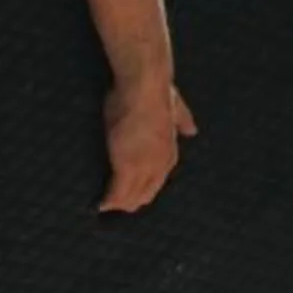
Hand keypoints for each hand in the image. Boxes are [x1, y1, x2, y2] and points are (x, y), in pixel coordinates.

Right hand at [97, 74, 196, 213]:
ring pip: (131, 197)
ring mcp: (143, 168)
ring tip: (105, 207)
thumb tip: (192, 130)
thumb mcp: (175, 108)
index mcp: (169, 153)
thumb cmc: (156, 92)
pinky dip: (108, 200)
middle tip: (115, 203)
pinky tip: (100, 205)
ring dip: (118, 203)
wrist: (145, 85)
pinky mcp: (125, 166)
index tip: (131, 192)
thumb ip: (182, 120)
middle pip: (145, 194)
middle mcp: (160, 166)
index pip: (156, 182)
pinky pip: (116, 193)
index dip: (143, 188)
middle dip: (131, 200)